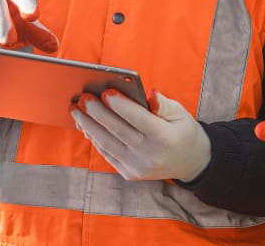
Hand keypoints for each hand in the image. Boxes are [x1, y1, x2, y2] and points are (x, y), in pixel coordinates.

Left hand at [70, 89, 209, 182]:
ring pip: (107, 143)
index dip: (120, 105)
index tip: (106, 91)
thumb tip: (148, 92)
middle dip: (97, 112)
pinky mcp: (129, 174)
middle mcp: (150, 155)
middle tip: (83, 97)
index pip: (138, 119)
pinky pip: (107, 153)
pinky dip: (95, 138)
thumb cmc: (182, 130)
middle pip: (117, 131)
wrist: (189, 162)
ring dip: (88, 125)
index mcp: (165, 138)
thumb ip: (163, 103)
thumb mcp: (180, 113)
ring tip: (76, 109)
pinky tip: (85, 124)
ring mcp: (138, 167)